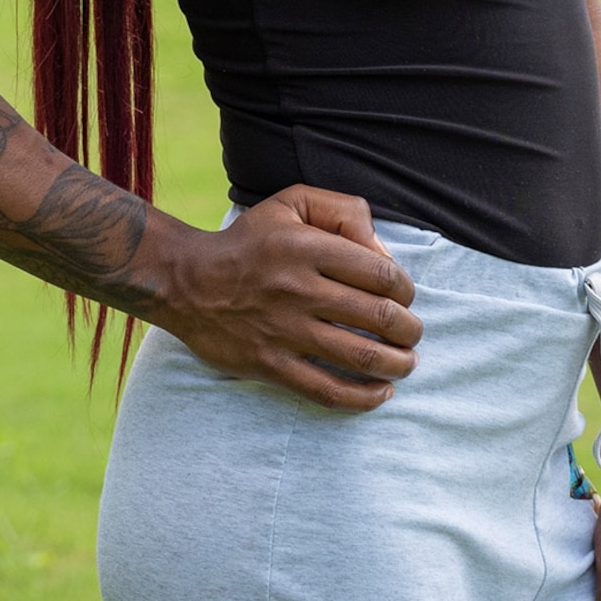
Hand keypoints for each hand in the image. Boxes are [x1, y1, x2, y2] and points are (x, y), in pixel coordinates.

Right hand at [147, 185, 422, 410]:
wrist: (187, 281)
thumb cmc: (249, 241)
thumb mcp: (292, 203)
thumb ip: (343, 212)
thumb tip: (383, 253)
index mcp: (308, 247)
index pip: (380, 273)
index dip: (404, 289)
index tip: (404, 296)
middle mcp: (300, 289)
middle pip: (377, 316)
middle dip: (409, 329)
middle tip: (413, 333)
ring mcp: (286, 331)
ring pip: (360, 356)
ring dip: (396, 364)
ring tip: (406, 363)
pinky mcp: (271, 365)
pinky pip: (327, 390)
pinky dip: (363, 398)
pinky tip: (381, 394)